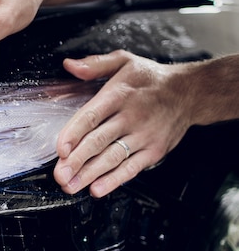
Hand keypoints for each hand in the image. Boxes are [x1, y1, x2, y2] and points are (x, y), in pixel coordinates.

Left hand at [53, 50, 193, 197]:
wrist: (190, 92)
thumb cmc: (150, 78)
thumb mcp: (123, 61)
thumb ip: (95, 64)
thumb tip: (69, 65)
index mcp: (119, 94)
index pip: (92, 116)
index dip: (74, 133)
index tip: (60, 149)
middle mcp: (131, 116)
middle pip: (99, 141)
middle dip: (77, 160)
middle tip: (59, 175)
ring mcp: (144, 135)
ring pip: (113, 157)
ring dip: (90, 174)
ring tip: (71, 185)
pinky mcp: (155, 150)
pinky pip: (132, 168)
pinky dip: (114, 180)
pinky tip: (97, 189)